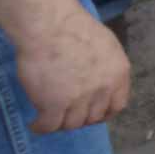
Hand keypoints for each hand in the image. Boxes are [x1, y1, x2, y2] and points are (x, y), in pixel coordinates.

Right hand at [15, 4, 131, 133]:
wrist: (51, 26)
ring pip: (72, 124)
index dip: (103, 112)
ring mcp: (79, 98)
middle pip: (92, 117)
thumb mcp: (106, 45)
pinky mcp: (54, 104)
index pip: (117, 105)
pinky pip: (49, 126)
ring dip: (61, 123)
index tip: (91, 113)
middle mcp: (103, 89)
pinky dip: (41, 127)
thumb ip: (106, 67)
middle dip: (80, 118)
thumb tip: (100, 82)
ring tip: (50, 117)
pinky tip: (36, 123)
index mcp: (119, 73)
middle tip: (66, 114)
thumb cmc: (74, 28)